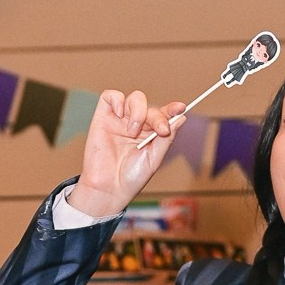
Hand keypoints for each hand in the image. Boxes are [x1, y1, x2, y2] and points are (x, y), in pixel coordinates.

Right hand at [70, 90, 186, 220]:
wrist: (108, 188)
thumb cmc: (130, 179)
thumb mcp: (154, 159)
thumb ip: (166, 138)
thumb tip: (181, 118)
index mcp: (149, 134)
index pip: (163, 115)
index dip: (172, 109)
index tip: (180, 108)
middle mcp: (136, 125)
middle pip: (150, 107)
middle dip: (157, 117)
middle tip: (159, 131)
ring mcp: (120, 120)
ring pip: (135, 98)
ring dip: (139, 112)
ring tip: (132, 132)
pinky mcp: (103, 117)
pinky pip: (111, 96)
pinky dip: (117, 100)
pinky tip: (120, 115)